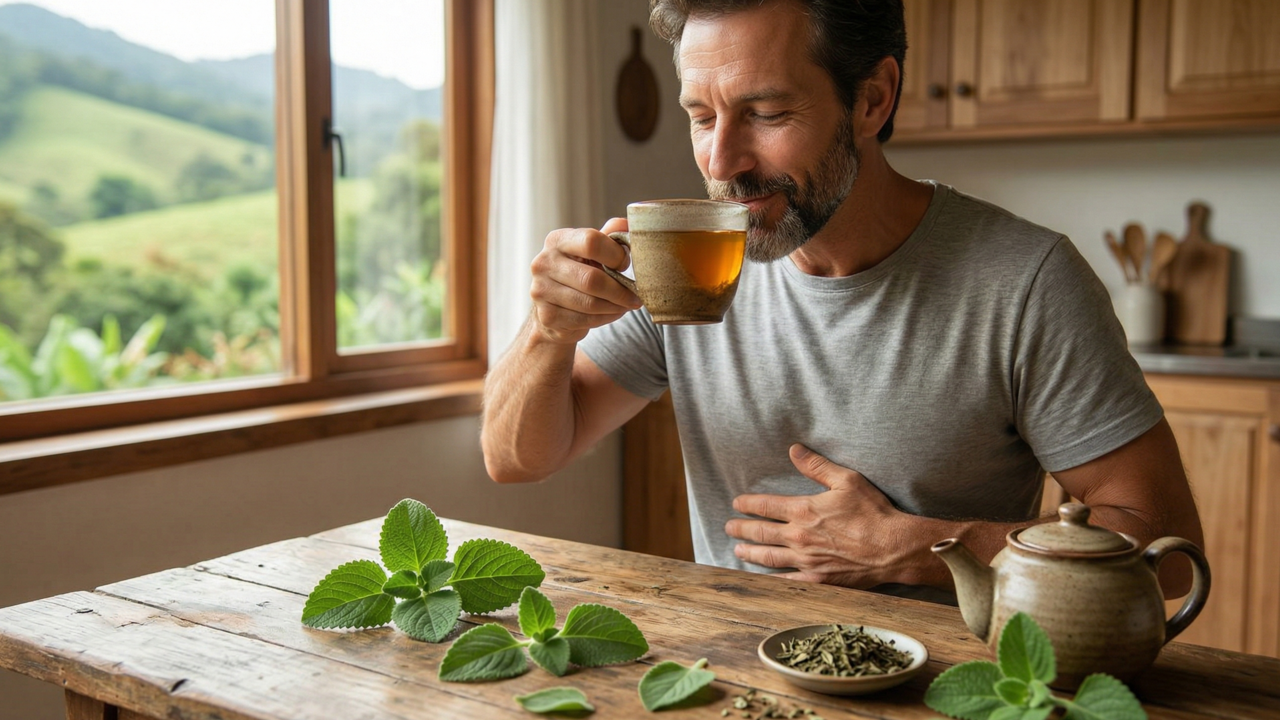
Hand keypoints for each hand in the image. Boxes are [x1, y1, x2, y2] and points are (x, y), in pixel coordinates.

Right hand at [529, 217, 641, 343]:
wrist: (553, 307)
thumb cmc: (579, 273)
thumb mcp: (591, 251)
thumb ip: (609, 235)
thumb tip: (628, 223)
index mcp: (557, 240)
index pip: (591, 241)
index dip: (615, 254)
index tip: (626, 264)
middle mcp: (544, 263)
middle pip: (591, 279)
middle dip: (620, 290)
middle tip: (636, 296)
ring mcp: (541, 291)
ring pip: (590, 303)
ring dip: (615, 306)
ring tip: (627, 305)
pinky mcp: (547, 316)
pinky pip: (585, 320)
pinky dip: (606, 318)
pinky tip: (612, 313)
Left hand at [725, 444, 938, 588]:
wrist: (893, 548)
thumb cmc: (873, 512)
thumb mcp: (847, 480)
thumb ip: (817, 466)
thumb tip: (794, 449)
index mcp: (803, 511)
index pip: (765, 506)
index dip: (747, 504)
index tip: (736, 503)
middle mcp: (798, 537)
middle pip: (760, 533)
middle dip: (741, 529)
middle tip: (729, 527)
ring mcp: (806, 560)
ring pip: (768, 557)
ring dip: (750, 553)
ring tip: (738, 552)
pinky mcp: (817, 579)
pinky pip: (788, 580)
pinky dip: (772, 579)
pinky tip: (764, 578)